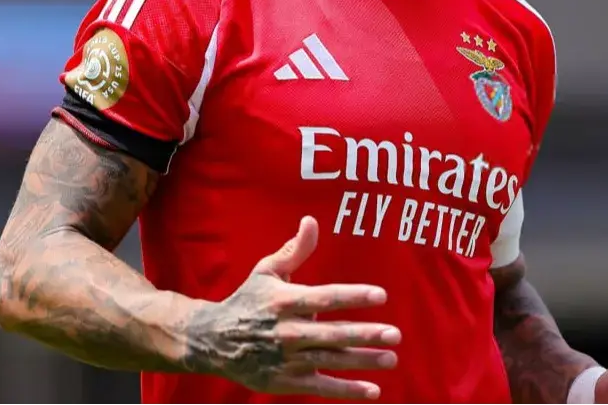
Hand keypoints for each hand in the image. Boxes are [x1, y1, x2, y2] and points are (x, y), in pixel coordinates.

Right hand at [182, 216, 399, 399]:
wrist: (212, 340)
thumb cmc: (247, 301)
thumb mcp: (266, 271)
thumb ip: (294, 250)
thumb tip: (312, 221)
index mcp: (283, 301)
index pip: (324, 297)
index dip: (353, 296)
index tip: (380, 295)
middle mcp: (286, 331)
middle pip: (331, 334)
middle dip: (364, 334)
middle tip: (395, 334)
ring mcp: (285, 359)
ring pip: (330, 361)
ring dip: (362, 361)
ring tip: (391, 359)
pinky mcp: (284, 382)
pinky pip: (320, 387)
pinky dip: (346, 390)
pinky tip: (373, 390)